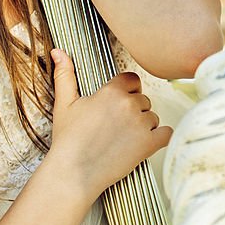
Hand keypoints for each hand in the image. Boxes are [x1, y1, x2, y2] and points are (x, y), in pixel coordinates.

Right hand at [44, 48, 171, 199]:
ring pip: (153, 117)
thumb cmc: (68, 140)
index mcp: (111, 91)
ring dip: (144, 126)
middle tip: (116, 126)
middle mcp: (129, 104)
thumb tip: (58, 51)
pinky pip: (166, 133)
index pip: (132, 80)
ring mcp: (141, 124)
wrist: (74, 172)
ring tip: (124, 139)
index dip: (127, 90)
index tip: (119, 103)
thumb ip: (65, 75)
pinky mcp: (149, 144)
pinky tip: (148, 142)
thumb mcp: (64, 104)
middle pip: (143, 99)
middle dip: (134, 110)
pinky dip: (160, 137)